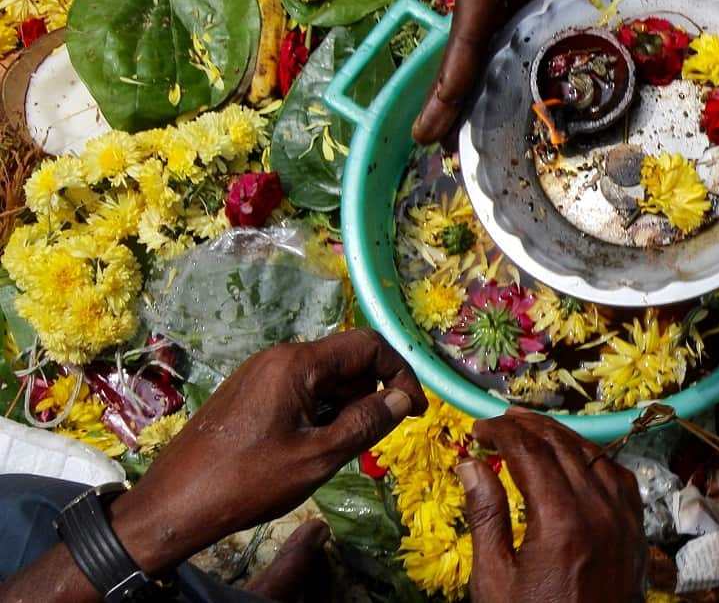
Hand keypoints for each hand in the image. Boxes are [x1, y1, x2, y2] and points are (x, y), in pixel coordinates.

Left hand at [109, 329, 426, 573]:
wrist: (173, 505)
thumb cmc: (246, 481)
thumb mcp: (318, 457)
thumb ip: (366, 423)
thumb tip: (403, 399)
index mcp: (296, 363)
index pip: (368, 346)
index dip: (399, 374)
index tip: (413, 412)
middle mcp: (279, 357)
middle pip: (347, 361)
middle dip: (370, 395)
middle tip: (370, 440)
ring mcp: (261, 373)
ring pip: (325, 379)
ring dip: (344, 408)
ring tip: (333, 451)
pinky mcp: (250, 393)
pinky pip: (301, 391)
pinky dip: (319, 413)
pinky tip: (309, 448)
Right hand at [412, 0, 623, 143]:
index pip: (470, 18)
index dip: (455, 68)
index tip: (439, 114)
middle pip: (468, 35)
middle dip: (451, 88)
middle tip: (433, 141)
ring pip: (484, 30)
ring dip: (471, 75)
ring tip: (456, 122)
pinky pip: (507, 15)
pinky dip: (500, 49)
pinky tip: (500, 75)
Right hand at [460, 409, 645, 602]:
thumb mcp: (495, 579)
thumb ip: (485, 515)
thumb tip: (471, 464)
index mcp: (560, 520)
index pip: (529, 451)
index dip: (502, 432)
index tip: (479, 429)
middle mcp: (598, 510)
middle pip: (562, 445)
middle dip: (529, 427)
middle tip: (501, 423)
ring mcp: (623, 519)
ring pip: (593, 454)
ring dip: (561, 437)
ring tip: (532, 432)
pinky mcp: (636, 531)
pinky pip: (618, 477)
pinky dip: (593, 459)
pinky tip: (576, 460)